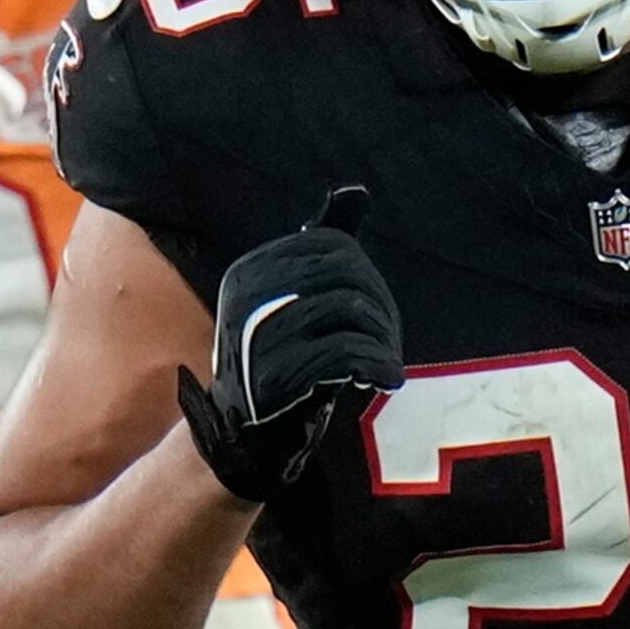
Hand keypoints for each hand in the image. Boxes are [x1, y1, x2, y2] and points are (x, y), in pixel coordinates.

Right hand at [177, 185, 401, 499]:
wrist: (242, 436)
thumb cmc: (279, 361)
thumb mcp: (294, 300)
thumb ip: (322, 247)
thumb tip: (355, 192)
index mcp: (251, 271)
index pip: (333, 246)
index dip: (368, 277)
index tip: (375, 313)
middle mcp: (248, 296)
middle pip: (346, 275)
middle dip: (380, 307)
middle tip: (388, 340)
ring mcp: (259, 335)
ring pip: (350, 311)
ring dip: (382, 340)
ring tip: (387, 363)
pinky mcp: (277, 377)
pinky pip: (346, 354)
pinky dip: (378, 364)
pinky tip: (386, 379)